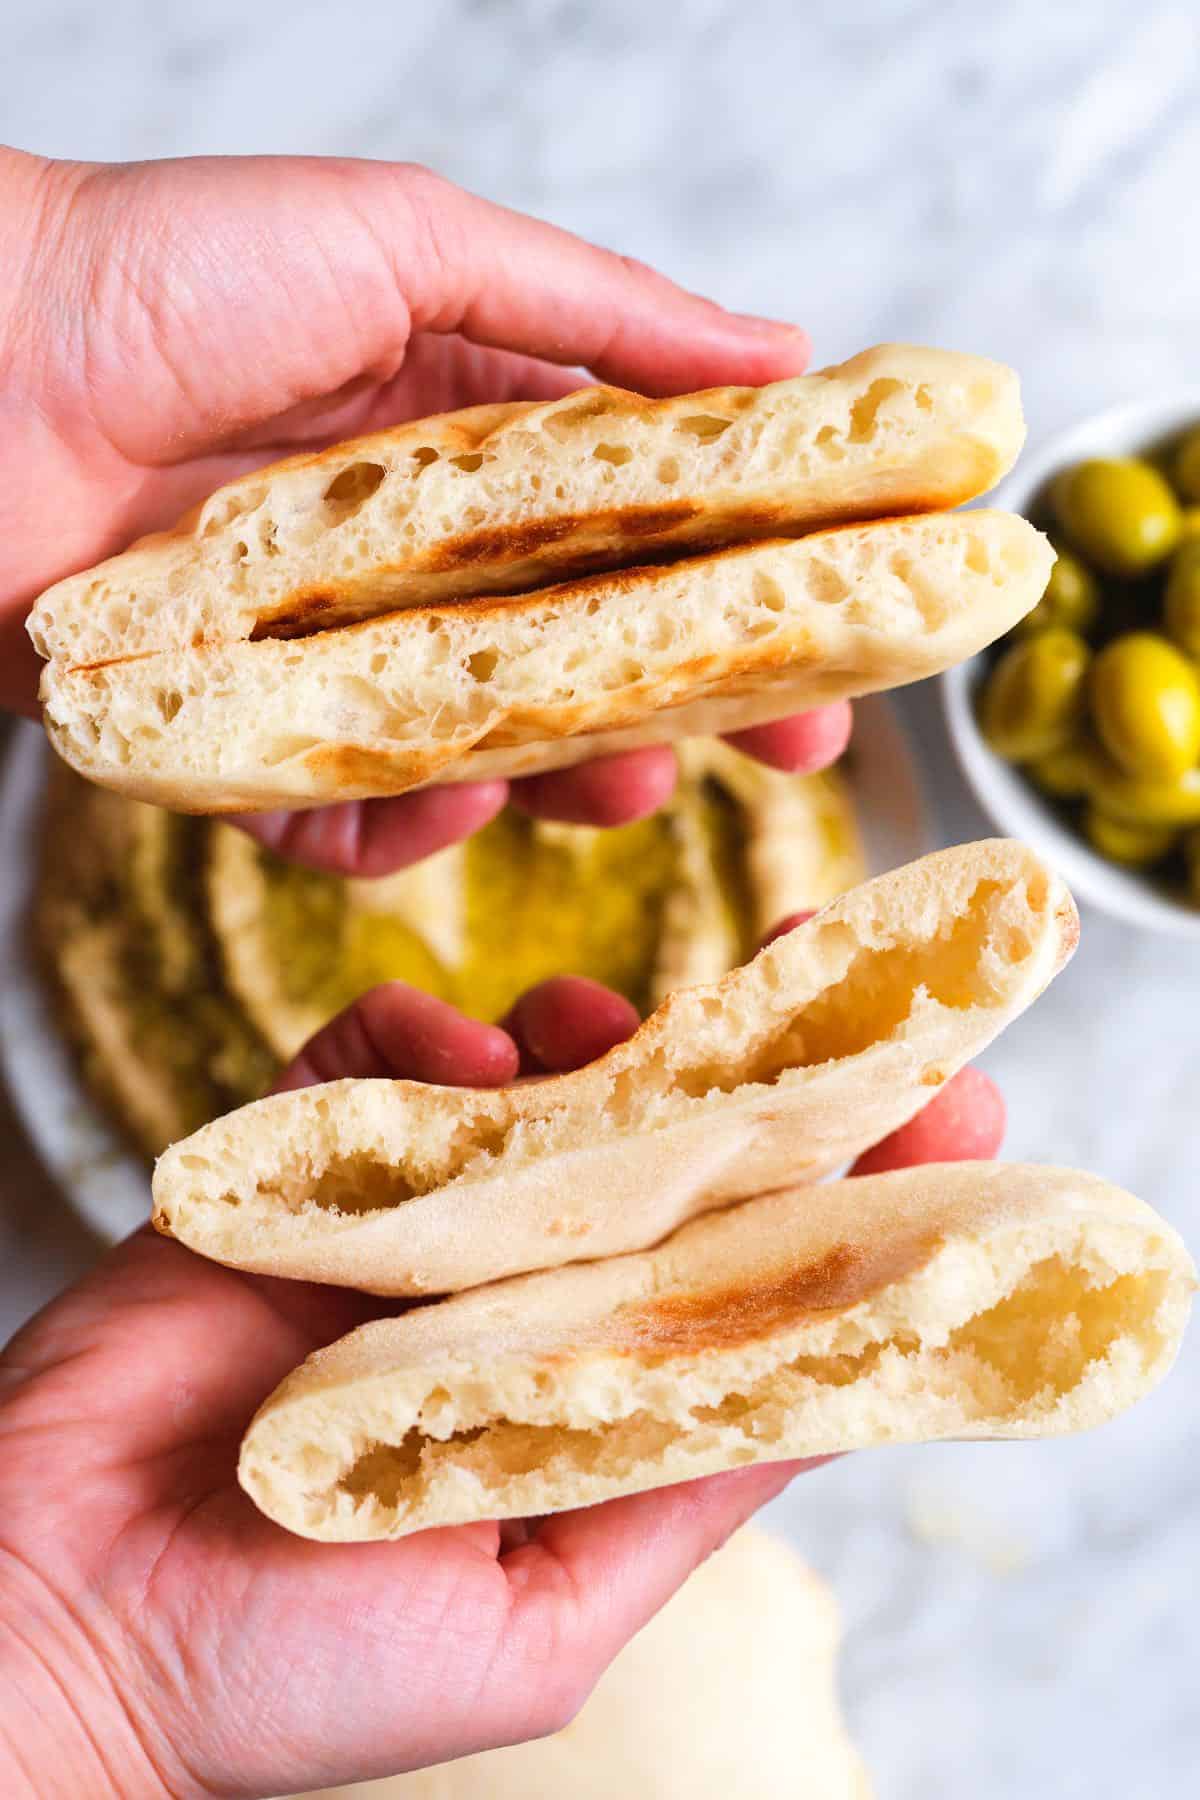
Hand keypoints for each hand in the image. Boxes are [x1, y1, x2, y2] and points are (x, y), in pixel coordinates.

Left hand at [0, 147, 849, 878]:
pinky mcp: (235, 739)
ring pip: (483, 752)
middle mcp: (411, 563)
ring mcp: (328, 657)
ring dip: (566, 782)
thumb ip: (596, 312)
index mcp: (469, 452)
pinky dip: (395, 835)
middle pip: (585, 659)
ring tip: (620, 784)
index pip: (648, 532)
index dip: (754, 585)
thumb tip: (788, 356)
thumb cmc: (166, 270)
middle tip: (794, 747)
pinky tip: (438, 811)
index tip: (854, 628)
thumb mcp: (408, 240)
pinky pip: (339, 820)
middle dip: (694, 710)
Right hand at [0, 956, 1003, 1797]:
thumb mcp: (541, 1612)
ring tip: (608, 1025)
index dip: (853, 1188)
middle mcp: (517, 1305)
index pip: (755, 1276)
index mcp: (592, 1403)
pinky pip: (373, 1069)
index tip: (946, 1103)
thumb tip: (849, 1380)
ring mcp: (408, 1233)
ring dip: (592, 1041)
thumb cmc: (287, 1673)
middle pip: (664, 1161)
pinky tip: (456, 1045)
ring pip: (535, 1097)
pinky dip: (420, 1036)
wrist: (50, 1623)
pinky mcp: (298, 1178)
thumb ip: (682, 1484)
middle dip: (749, 1066)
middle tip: (820, 973)